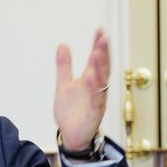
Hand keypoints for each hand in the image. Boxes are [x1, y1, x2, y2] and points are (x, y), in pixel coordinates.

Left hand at [53, 28, 109, 150]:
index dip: (98, 45)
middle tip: (103, 37)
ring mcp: (96, 100)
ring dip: (100, 67)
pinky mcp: (93, 113)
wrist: (70, 135)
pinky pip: (95, 100)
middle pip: (102, 68)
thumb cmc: (71, 112)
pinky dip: (94, 89)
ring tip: (97, 52)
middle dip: (103, 53)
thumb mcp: (64, 84)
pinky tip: (91, 77)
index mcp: (90, 81)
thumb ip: (64, 66)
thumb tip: (63, 45)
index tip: (100, 31)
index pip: (96, 60)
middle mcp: (96, 89)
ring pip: (101, 82)